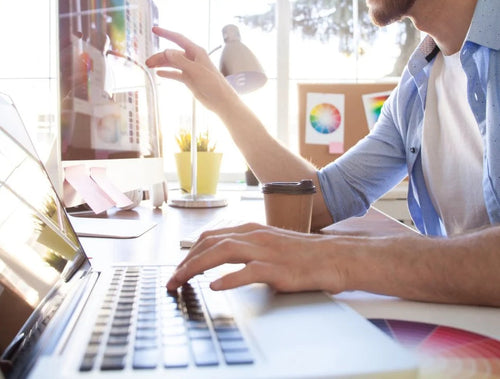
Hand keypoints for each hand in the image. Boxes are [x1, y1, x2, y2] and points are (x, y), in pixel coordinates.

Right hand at [145, 27, 236, 112]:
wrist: (220, 100)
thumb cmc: (213, 84)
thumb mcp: (195, 71)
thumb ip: (180, 61)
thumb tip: (166, 51)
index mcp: (196, 52)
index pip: (178, 39)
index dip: (166, 33)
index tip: (154, 30)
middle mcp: (193, 58)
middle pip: (172, 53)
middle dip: (160, 56)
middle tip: (148, 62)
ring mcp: (190, 69)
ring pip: (172, 63)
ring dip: (161, 64)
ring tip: (150, 67)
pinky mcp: (189, 79)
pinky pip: (175, 74)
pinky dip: (167, 73)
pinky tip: (159, 74)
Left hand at [167, 223, 345, 293]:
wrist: (332, 257)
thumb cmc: (302, 253)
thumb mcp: (269, 243)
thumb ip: (246, 246)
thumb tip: (220, 255)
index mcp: (251, 229)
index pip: (211, 236)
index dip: (190, 252)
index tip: (178, 268)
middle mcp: (255, 236)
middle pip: (210, 243)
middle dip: (186, 261)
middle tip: (172, 280)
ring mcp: (266, 251)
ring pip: (223, 252)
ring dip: (197, 267)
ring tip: (181, 281)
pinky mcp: (278, 269)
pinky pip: (248, 271)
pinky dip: (229, 278)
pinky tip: (215, 286)